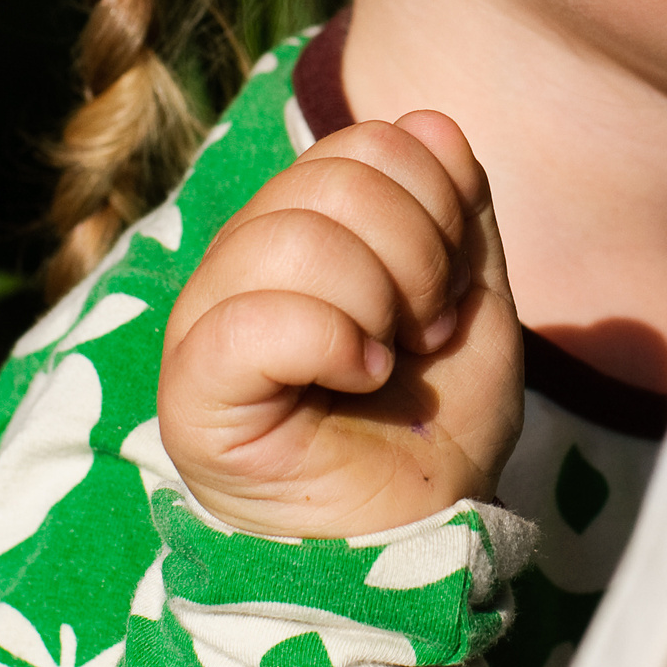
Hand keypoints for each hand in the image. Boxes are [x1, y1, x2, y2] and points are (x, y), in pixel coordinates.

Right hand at [158, 111, 524, 536]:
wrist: (414, 545)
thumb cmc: (431, 432)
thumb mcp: (473, 306)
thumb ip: (460, 212)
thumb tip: (431, 122)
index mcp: (304, 224)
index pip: (371, 141)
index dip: (437, 205)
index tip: (448, 294)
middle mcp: (244, 256)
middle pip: (336, 177)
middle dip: (416, 258)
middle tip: (421, 333)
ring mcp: (208, 316)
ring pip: (294, 235)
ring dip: (375, 304)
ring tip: (385, 364)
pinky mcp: (192, 386)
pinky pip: (255, 316)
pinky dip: (331, 342)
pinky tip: (355, 380)